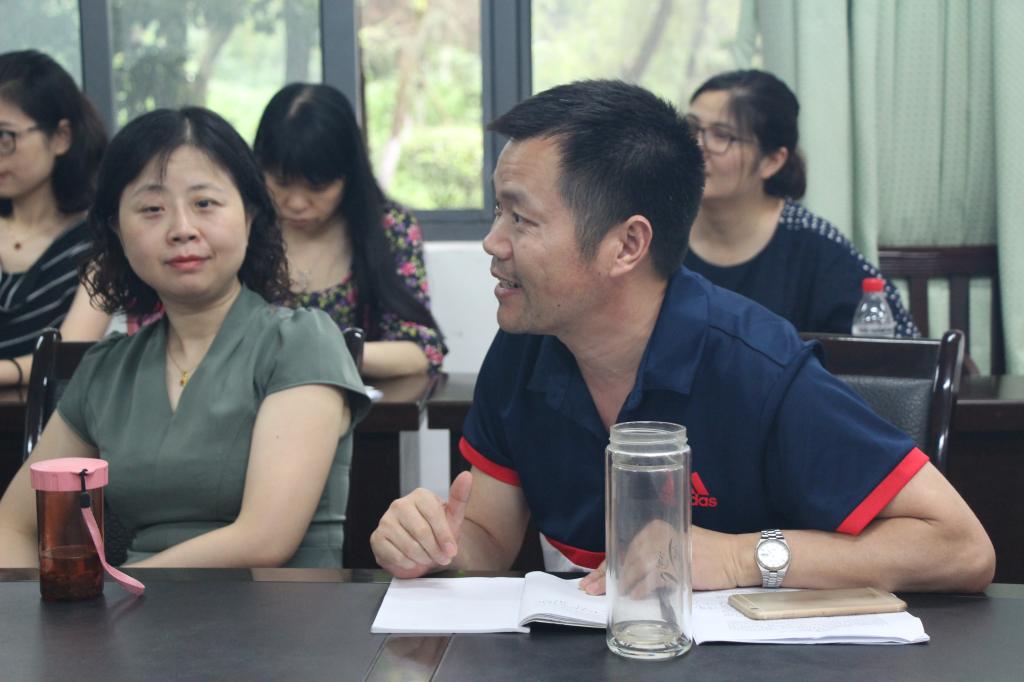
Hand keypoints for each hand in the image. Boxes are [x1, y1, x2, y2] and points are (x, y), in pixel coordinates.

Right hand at [371, 471, 472, 577]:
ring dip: (423, 558)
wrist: (421, 549)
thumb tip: (466, 476)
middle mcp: (400, 504)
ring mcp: (386, 520)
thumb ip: (460, 497)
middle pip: (421, 532)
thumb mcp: (452, 517)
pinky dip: (408, 563)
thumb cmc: (438, 531)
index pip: (434, 515)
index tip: (452, 551)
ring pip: (408, 546)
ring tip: (428, 558)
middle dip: (435, 551)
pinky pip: (395, 555)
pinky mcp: (377, 538)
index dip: (445, 537)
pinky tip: (413, 560)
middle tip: (442, 559)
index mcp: (420, 496)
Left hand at [578, 524, 745, 594]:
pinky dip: (643, 588)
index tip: (591, 578)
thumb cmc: (706, 554)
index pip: (623, 547)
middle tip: (590, 589)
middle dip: (606, 574)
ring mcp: (669, 548)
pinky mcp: (679, 564)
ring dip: (622, 583)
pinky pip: (654, 578)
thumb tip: (625, 575)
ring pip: (636, 567)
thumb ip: (652, 557)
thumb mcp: (674, 548)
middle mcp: (659, 534)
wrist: (735, 557)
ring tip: (612, 594)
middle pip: (625, 557)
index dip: (605, 564)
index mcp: (656, 527)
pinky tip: (635, 596)